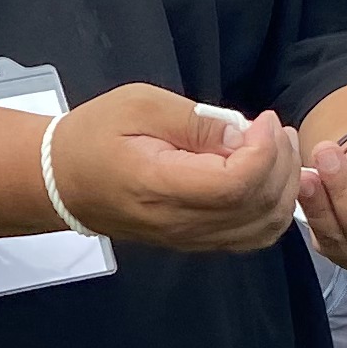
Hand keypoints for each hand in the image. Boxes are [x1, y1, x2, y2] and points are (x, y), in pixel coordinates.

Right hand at [43, 84, 298, 251]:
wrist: (62, 182)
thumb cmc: (94, 136)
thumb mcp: (139, 105)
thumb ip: (196, 121)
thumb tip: (243, 135)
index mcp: (158, 187)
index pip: (235, 185)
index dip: (263, 151)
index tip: (261, 119)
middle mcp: (178, 224)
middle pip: (258, 207)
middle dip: (281, 163)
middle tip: (272, 127)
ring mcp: (190, 239)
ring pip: (263, 228)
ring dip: (284, 186)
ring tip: (276, 147)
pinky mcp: (197, 242)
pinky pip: (252, 236)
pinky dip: (273, 207)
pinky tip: (268, 175)